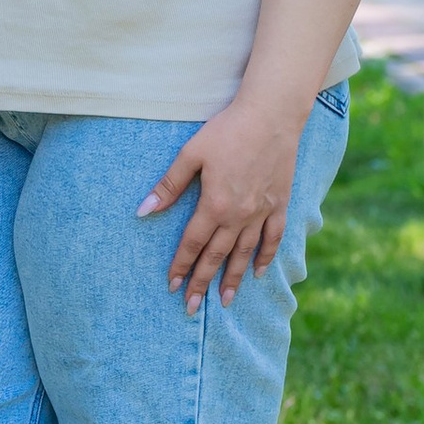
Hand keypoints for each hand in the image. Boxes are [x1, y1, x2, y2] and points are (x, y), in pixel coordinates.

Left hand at [140, 93, 307, 306]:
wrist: (271, 116)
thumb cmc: (227, 131)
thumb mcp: (191, 154)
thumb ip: (169, 186)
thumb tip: (143, 211)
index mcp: (214, 205)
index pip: (193, 244)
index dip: (181, 266)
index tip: (172, 286)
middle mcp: (239, 216)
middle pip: (217, 256)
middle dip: (202, 282)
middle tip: (192, 307)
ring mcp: (262, 213)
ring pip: (245, 254)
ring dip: (234, 279)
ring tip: (225, 301)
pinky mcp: (280, 205)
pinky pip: (273, 239)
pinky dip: (266, 257)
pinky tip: (259, 273)